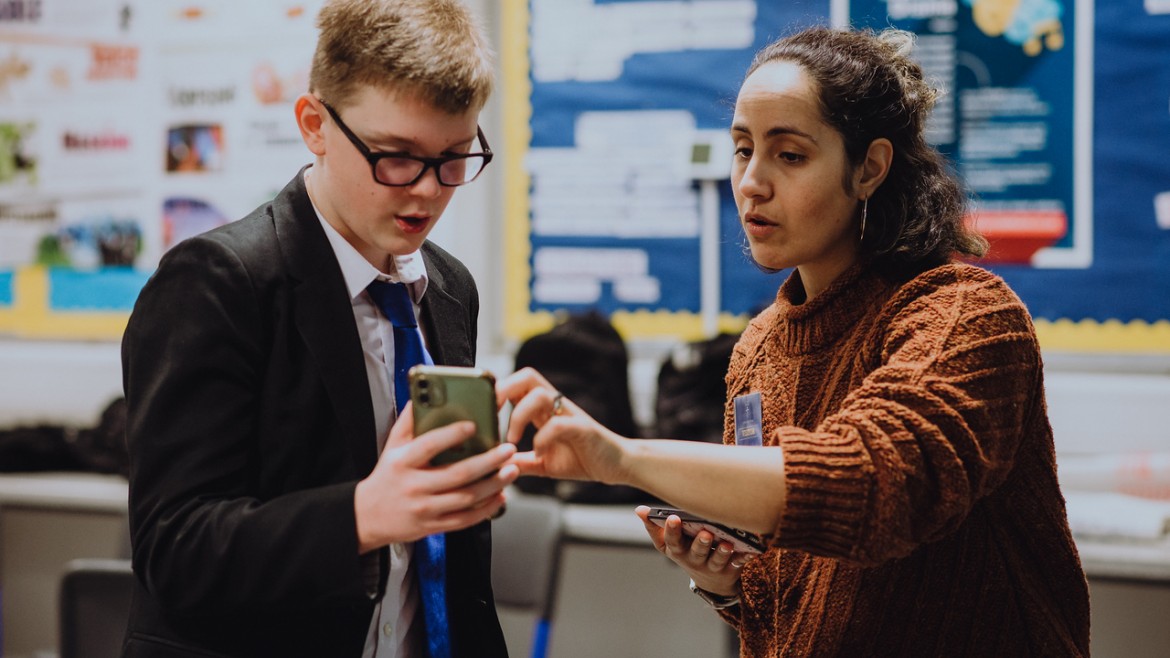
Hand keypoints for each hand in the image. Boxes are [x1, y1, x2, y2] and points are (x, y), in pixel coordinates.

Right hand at [354, 402, 518, 552]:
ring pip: (466, 498)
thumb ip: (408, 421)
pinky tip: (500, 496)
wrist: (368, 517)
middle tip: (508, 449)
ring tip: (511, 470)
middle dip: (488, 462)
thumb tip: (422, 394)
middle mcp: (413, 486)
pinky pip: (464, 520)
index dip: (452, 435)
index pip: (429, 446)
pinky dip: (486, 509)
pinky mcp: (433, 527)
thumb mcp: (392, 446)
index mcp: (402, 462)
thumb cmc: (387, 475)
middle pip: (457, 474)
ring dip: (493, 485)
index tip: (473, 425)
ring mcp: (424, 509)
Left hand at [497, 367, 625, 483]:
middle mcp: (556, 406)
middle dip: (504, 390)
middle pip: (527, 375)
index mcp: (544, 410)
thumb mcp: (544, 463)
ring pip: (540, 394)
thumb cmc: (582, 458)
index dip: (497, 391)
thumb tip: (496, 465)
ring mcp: (570, 414)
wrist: (616, 465)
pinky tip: (540, 453)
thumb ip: (522, 461)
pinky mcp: (583, 429)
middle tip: (492, 415)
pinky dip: (543, 439)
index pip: (517, 384)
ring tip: (513, 439)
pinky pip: (558, 424)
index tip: (483, 413)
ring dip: (520, 415)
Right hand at [635, 505, 750, 596]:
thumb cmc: (686, 551)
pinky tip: (751, 551)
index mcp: (677, 551)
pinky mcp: (731, 569)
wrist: (710, 581)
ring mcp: (713, 567)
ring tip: (728, 543)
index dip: (671, 531)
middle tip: (706, 533)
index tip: (673, 517)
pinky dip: (745, 558)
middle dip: (700, 544)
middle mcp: (694, 560)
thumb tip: (639, 510)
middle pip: (697, 553)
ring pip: (718, 561)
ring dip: (723, 553)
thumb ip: (654, 527)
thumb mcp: (668, 543)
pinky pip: (739, 564)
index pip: (671, 542)